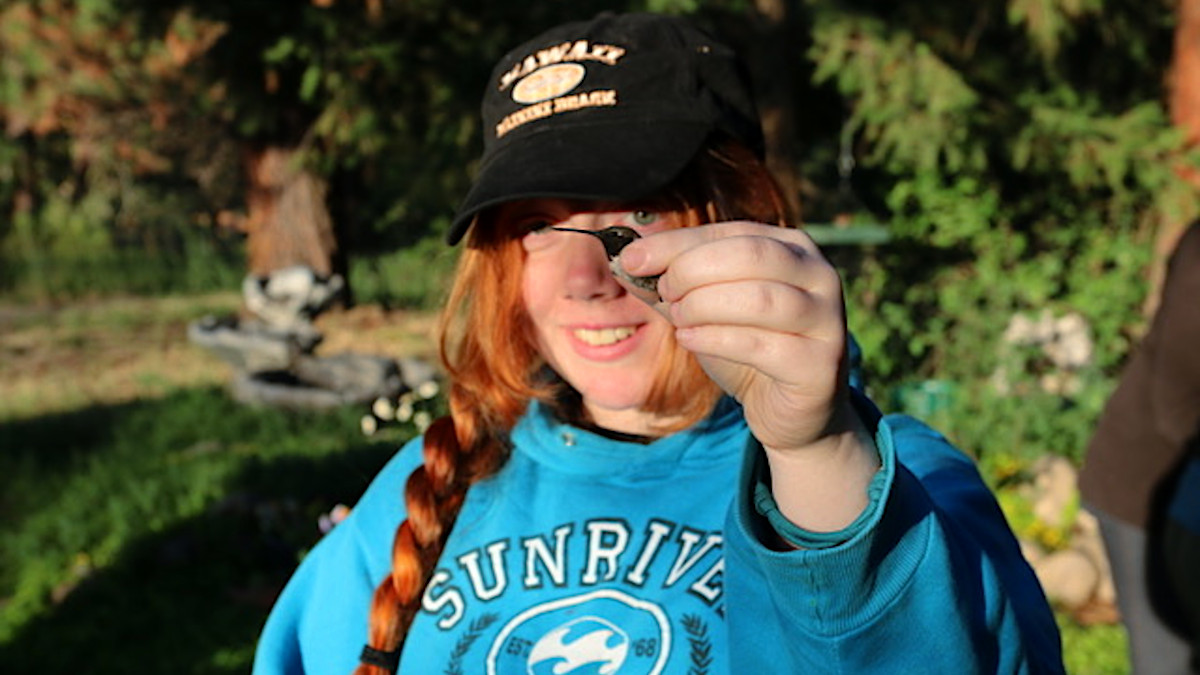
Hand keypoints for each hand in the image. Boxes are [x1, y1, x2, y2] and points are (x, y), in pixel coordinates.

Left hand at [618, 221, 850, 453]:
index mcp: (793, 247)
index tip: (632, 258)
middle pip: (749, 255)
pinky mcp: (820, 364)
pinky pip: (760, 345)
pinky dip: (715, 339)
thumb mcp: (707, 309)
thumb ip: (674, 283)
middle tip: (664, 293)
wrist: (792, 413)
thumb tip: (627, 260)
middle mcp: (819, 275)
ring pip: (758, 299)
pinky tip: (691, 340)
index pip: (729, 232)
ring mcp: (826, 320)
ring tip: (679, 319)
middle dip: (692, 271)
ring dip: (703, 306)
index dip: (676, 243)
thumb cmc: (749, 349)